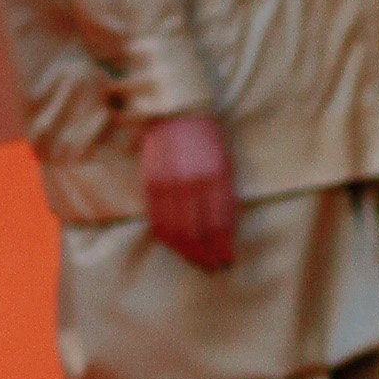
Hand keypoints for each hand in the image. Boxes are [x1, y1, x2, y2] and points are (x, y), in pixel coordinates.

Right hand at [141, 113, 237, 269]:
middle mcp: (191, 184)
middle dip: (206, 255)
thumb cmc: (207, 134)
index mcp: (215, 178)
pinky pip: (158, 217)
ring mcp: (169, 185)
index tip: (227, 262)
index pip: (219, 224)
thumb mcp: (225, 161)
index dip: (223, 247)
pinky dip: (167, 236)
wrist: (176, 109)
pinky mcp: (151, 183)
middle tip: (212, 269)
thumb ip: (224, 192)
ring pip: (176, 229)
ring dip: (186, 251)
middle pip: (198, 232)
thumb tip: (225, 226)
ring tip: (195, 262)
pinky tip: (174, 245)